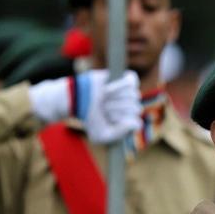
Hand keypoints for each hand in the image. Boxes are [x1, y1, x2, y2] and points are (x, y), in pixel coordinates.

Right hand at [28, 70, 142, 143]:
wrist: (77, 101)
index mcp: (128, 122)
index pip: (137, 123)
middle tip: (104, 107)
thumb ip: (120, 134)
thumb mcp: (102, 135)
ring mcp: (128, 93)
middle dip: (117, 109)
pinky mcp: (124, 78)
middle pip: (136, 108)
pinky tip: (108, 88)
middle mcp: (130, 107)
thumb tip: (136, 123)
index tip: (108, 120)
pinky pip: (132, 81)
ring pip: (134, 95)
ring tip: (104, 97)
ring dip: (117, 97)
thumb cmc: (90, 119)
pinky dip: (119, 85)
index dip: (123, 122)